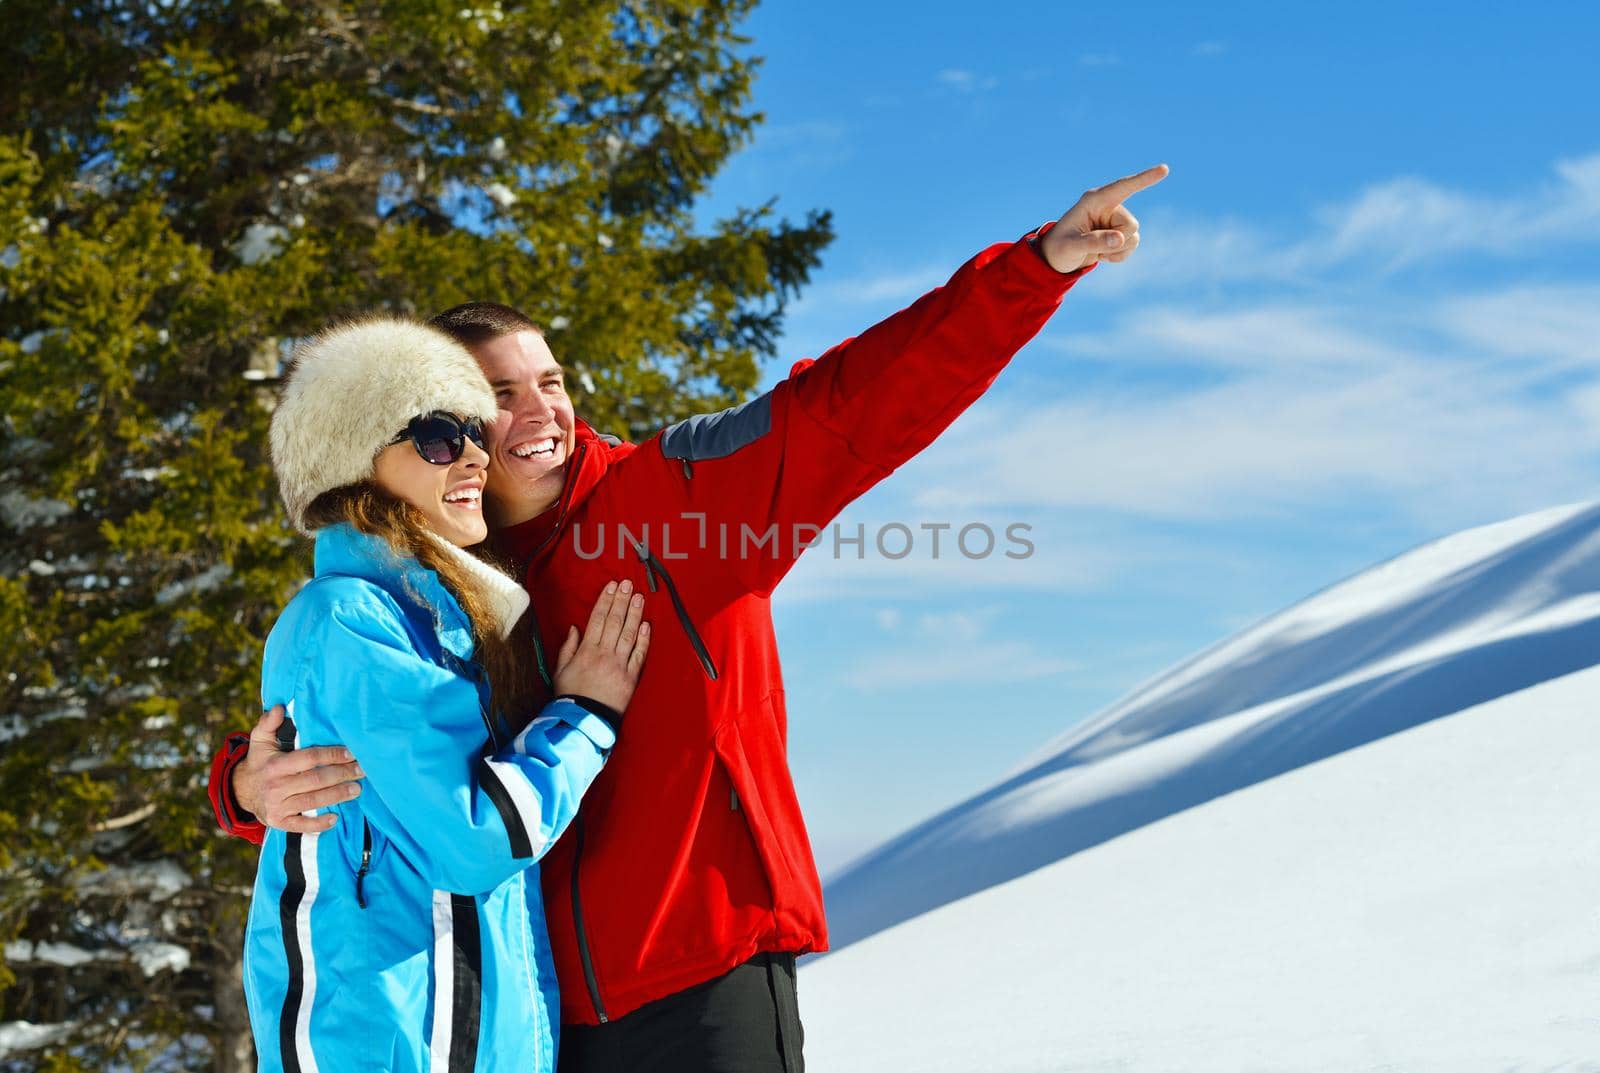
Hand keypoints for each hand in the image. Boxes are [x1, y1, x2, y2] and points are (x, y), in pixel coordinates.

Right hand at [234, 705, 364, 833]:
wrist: (240, 791)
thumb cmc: (260, 762)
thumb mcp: (260, 741)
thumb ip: (269, 723)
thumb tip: (279, 708)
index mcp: (276, 765)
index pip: (309, 758)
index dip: (332, 755)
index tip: (352, 753)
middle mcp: (277, 786)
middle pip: (316, 780)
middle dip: (342, 775)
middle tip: (362, 771)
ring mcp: (278, 806)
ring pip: (313, 801)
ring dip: (338, 796)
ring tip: (357, 789)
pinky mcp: (279, 822)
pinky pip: (301, 826)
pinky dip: (318, 824)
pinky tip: (335, 818)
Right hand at [552, 580, 650, 715]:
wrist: (584, 721)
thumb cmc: (570, 696)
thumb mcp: (560, 671)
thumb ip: (567, 648)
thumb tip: (574, 628)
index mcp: (585, 651)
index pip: (597, 619)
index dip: (605, 601)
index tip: (610, 586)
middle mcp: (603, 654)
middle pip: (614, 622)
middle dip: (621, 601)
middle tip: (627, 584)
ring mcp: (619, 665)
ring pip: (628, 634)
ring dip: (634, 614)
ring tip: (638, 597)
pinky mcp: (631, 678)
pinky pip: (639, 655)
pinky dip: (643, 640)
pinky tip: (647, 625)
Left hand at [1038, 163, 1168, 272]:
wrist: (1058, 258)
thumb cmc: (1060, 248)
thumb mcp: (1071, 247)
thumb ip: (1094, 242)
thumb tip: (1120, 239)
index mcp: (1094, 200)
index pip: (1123, 187)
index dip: (1144, 179)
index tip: (1164, 169)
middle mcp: (1109, 206)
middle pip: (1131, 225)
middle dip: (1116, 241)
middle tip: (1092, 245)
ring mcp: (1116, 219)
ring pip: (1134, 237)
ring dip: (1116, 250)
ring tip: (1095, 251)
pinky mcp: (1120, 231)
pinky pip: (1133, 244)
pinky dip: (1119, 255)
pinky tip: (1103, 255)